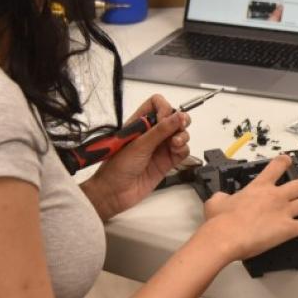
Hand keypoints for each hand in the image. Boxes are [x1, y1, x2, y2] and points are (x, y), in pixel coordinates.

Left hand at [82, 94, 190, 219]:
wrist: (114, 193)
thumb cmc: (115, 168)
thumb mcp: (138, 145)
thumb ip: (160, 130)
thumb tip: (177, 116)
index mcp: (139, 123)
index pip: (157, 104)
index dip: (164, 108)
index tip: (165, 119)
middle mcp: (151, 134)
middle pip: (173, 118)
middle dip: (179, 121)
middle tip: (179, 127)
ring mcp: (160, 147)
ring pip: (181, 134)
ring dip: (182, 135)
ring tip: (175, 143)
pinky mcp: (166, 162)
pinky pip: (182, 151)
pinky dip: (183, 149)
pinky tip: (176, 151)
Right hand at [198, 155, 297, 262]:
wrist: (225, 237)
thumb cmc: (220, 221)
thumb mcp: (216, 201)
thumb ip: (223, 196)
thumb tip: (222, 197)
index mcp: (260, 187)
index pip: (278, 165)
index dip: (285, 161)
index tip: (288, 160)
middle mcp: (276, 196)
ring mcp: (284, 212)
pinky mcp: (288, 229)